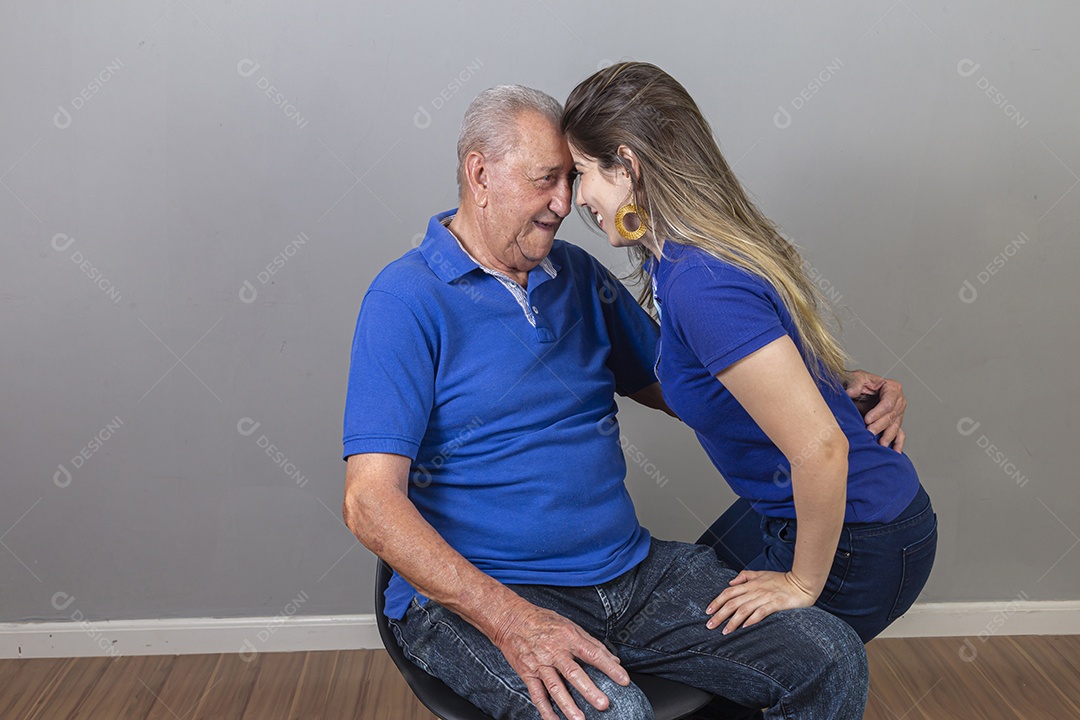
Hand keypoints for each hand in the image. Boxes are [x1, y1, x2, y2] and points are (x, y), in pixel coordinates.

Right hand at [490, 600, 628, 719]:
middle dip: (589, 690)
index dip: (610, 667)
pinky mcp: (527, 673)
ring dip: (568, 706)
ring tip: (580, 719)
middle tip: (603, 704)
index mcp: (568, 637)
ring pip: (555, 687)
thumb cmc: (542, 620)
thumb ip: (592, 643)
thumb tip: (613, 659)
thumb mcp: (569, 625)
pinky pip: (537, 695)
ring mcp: (540, 664)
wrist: (511, 619)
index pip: (593, 653)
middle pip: (573, 673)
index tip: (624, 680)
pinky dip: (545, 710)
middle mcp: (554, 651)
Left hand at [705, 570, 817, 633]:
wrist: (802, 582)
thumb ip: (745, 576)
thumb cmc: (782, 579)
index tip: (708, 611)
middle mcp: (755, 590)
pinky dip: (752, 619)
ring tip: (724, 632)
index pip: (728, 592)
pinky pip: (761, 612)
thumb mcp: (761, 573)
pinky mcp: (775, 604)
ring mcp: (765, 597)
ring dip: (732, 621)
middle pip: (732, 603)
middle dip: (719, 614)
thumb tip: (731, 581)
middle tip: (709, 625)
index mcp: (750, 584)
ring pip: (743, 610)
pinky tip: (744, 627)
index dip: (717, 601)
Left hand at [845, 369, 905, 450]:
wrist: (855, 389)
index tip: (866, 419)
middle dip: (880, 425)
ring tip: (880, 445)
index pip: (888, 402)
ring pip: (895, 426)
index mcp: (892, 388)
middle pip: (892, 416)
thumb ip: (855, 384)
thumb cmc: (858, 382)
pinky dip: (898, 443)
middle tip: (869, 433)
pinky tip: (895, 452)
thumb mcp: (855, 378)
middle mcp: (899, 400)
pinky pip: (900, 434)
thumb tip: (850, 392)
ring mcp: (898, 413)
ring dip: (887, 436)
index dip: (878, 412)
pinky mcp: (895, 423)